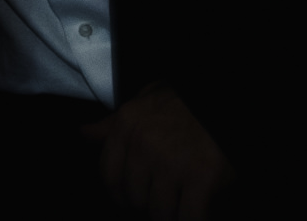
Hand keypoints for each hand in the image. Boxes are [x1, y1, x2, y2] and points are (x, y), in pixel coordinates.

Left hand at [82, 84, 235, 220]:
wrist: (221, 98)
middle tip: (163, 197)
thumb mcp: (144, 101)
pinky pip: (189, 217)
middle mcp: (144, 145)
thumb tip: (85, 134)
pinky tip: (195, 212)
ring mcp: (172, 163)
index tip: (128, 200)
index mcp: (127, 126)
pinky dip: (191, 220)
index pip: (108, 175)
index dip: (118, 194)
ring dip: (170, 215)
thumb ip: (113, 123)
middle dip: (148, 204)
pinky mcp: (201, 178)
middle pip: (135, 198)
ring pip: (159, 212)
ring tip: (179, 204)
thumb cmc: (184, 101)